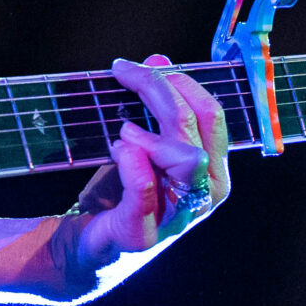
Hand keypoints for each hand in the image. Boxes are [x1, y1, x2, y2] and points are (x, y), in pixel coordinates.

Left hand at [73, 54, 230, 271]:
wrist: (91, 246)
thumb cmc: (123, 192)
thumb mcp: (142, 142)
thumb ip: (155, 106)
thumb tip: (158, 59)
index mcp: (214, 169)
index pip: (212, 113)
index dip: (179, 80)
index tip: (143, 64)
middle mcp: (206, 193)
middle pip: (198, 124)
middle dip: (159, 88)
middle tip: (123, 73)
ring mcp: (179, 216)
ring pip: (187, 157)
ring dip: (151, 130)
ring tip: (123, 128)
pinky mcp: (144, 233)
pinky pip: (147, 188)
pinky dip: (131, 161)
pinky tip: (117, 149)